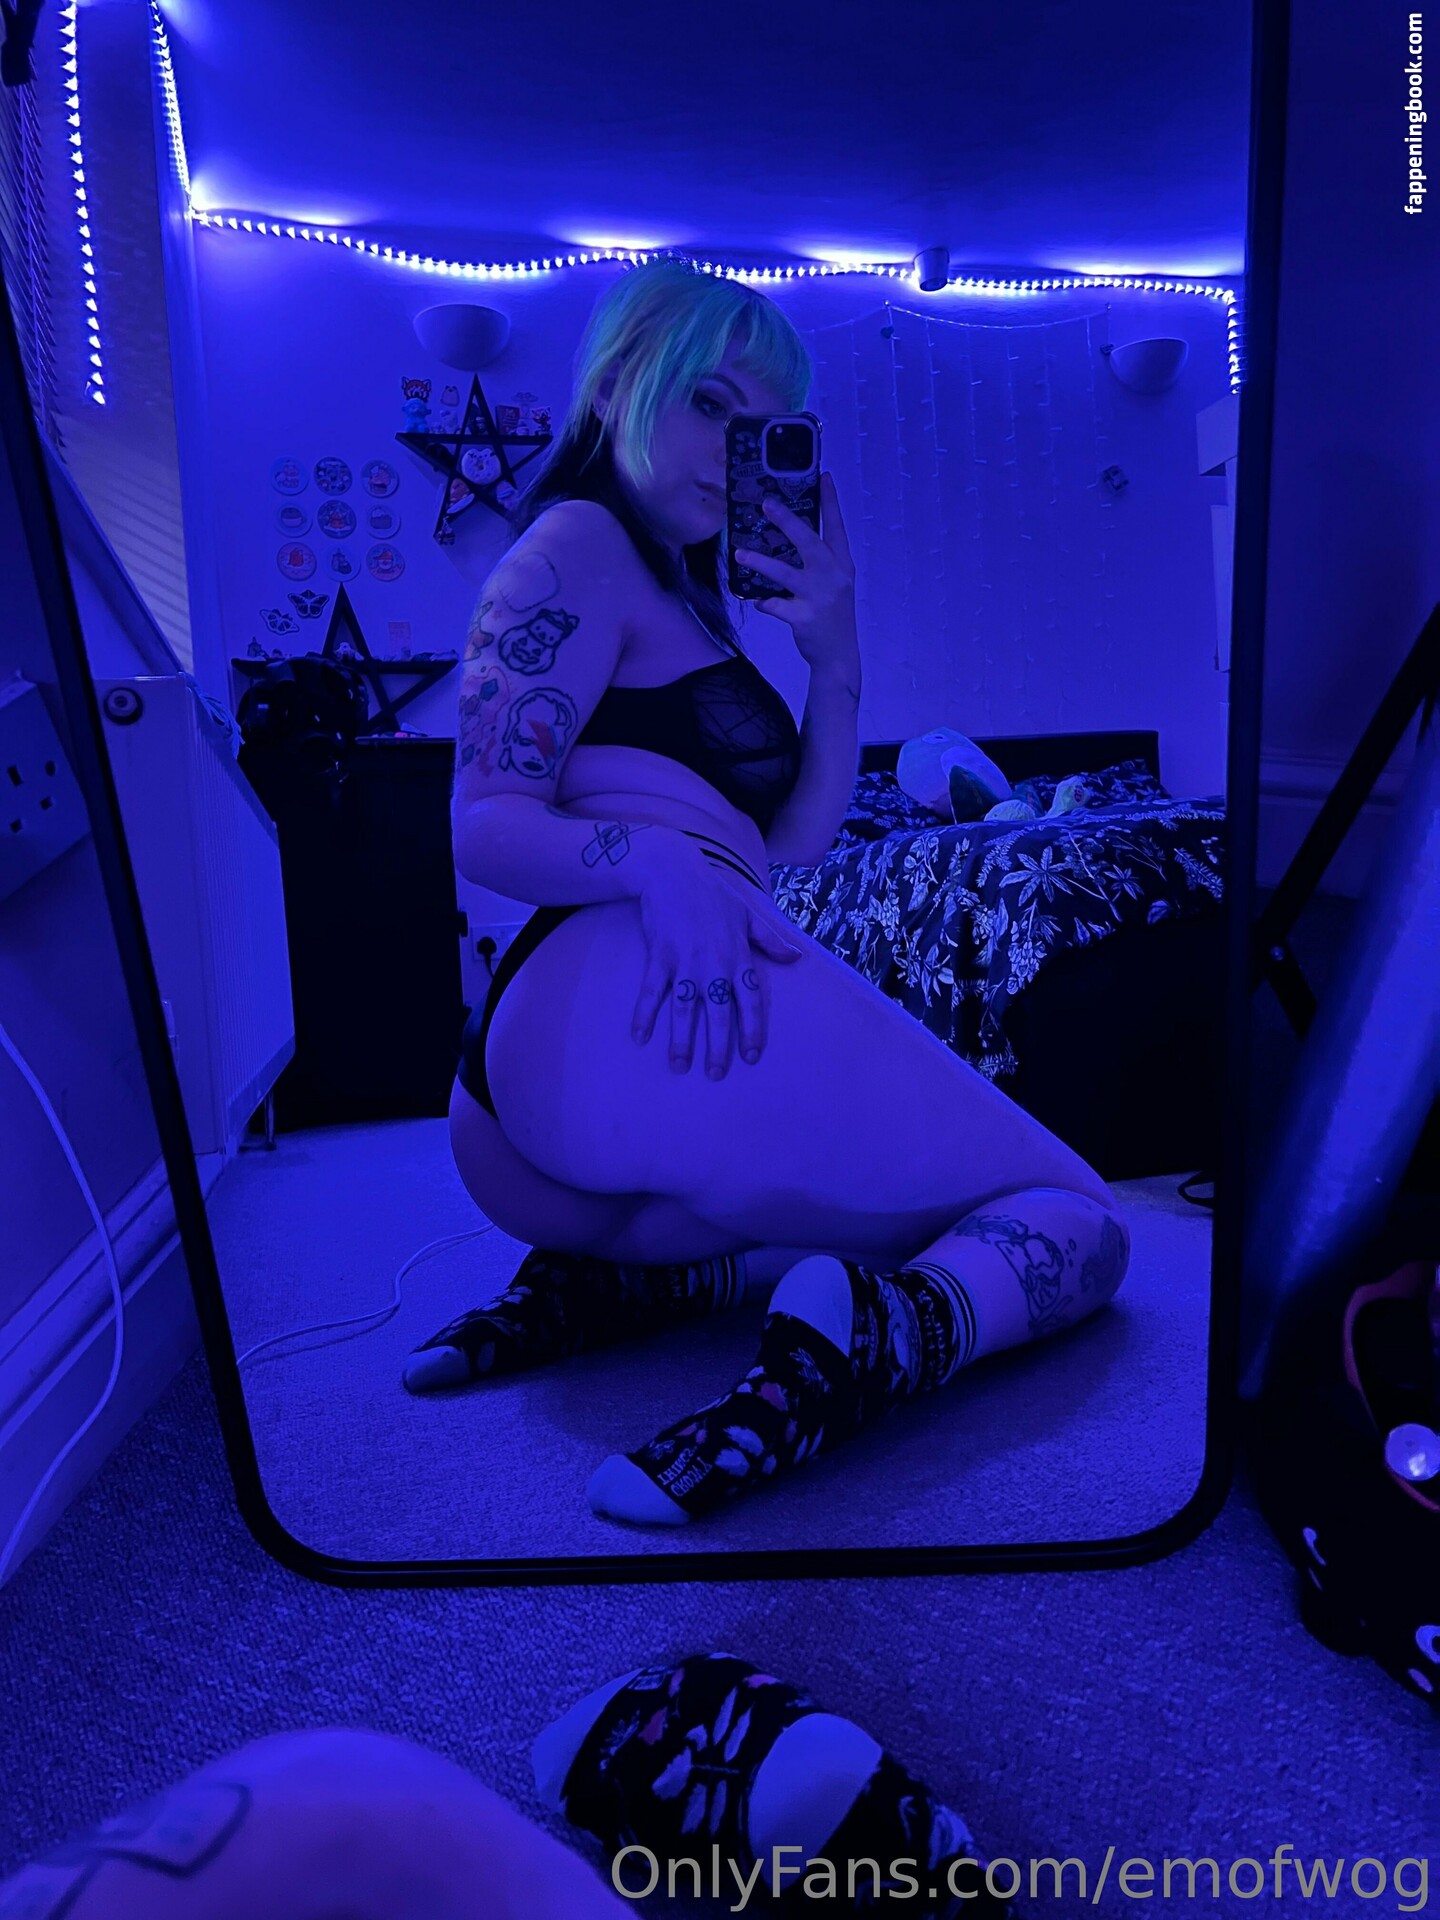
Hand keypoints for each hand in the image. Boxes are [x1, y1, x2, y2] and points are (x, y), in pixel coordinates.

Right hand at [632, 851, 801, 1077]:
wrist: (673, 871)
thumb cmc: (712, 894)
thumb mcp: (747, 915)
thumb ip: (770, 940)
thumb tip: (797, 958)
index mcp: (738, 956)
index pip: (750, 1000)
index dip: (751, 1029)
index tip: (751, 1056)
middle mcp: (714, 964)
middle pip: (718, 1012)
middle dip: (718, 1046)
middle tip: (716, 1074)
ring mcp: (685, 961)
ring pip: (685, 1008)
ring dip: (681, 1039)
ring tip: (679, 1067)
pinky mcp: (660, 956)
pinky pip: (651, 991)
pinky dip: (644, 1014)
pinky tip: (639, 1037)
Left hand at [733, 470, 858, 681]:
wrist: (838, 654)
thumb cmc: (832, 613)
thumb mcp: (834, 583)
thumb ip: (819, 561)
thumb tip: (790, 534)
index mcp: (842, 564)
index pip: (836, 527)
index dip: (831, 501)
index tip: (824, 476)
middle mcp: (833, 576)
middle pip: (808, 542)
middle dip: (787, 521)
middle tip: (767, 503)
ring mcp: (819, 597)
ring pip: (784, 573)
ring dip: (760, 561)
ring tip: (740, 554)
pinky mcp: (804, 617)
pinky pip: (776, 606)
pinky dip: (764, 602)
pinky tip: (756, 600)